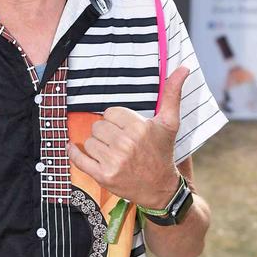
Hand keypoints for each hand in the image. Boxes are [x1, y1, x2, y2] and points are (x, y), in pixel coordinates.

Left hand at [68, 66, 189, 206]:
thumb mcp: (169, 123)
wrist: (160, 188)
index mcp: (139, 128)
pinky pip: (78, 159)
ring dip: (96, 145)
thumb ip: (173, 94)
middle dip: (106, 133)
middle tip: (118, 142)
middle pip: (98, 126)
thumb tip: (183, 68)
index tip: (125, 129)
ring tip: (110, 152)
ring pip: (89, 141)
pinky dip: (73, 153)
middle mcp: (126, 144)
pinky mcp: (103, 176)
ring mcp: (113, 162)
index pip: (110, 113)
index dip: (116, 120)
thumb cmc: (162, 152)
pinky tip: (74, 148)